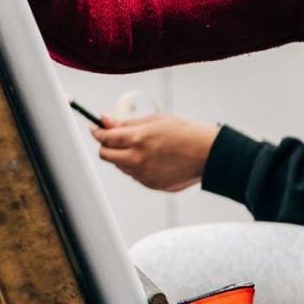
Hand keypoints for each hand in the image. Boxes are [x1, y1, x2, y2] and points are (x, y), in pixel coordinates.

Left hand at [90, 113, 219, 192]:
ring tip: (144, 147)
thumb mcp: (156, 120)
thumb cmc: (185, 132)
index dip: (97, 131)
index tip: (96, 128)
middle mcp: (137, 158)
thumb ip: (128, 123)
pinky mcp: (150, 183)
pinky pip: (134, 174)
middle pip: (105, 155)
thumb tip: (105, 121)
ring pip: (120, 165)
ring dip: (123, 155)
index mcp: (138, 138)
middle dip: (106, 145)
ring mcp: (143, 174)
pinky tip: (154, 158)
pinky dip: (137, 165)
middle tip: (114, 138)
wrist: (207, 154)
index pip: (105, 137)